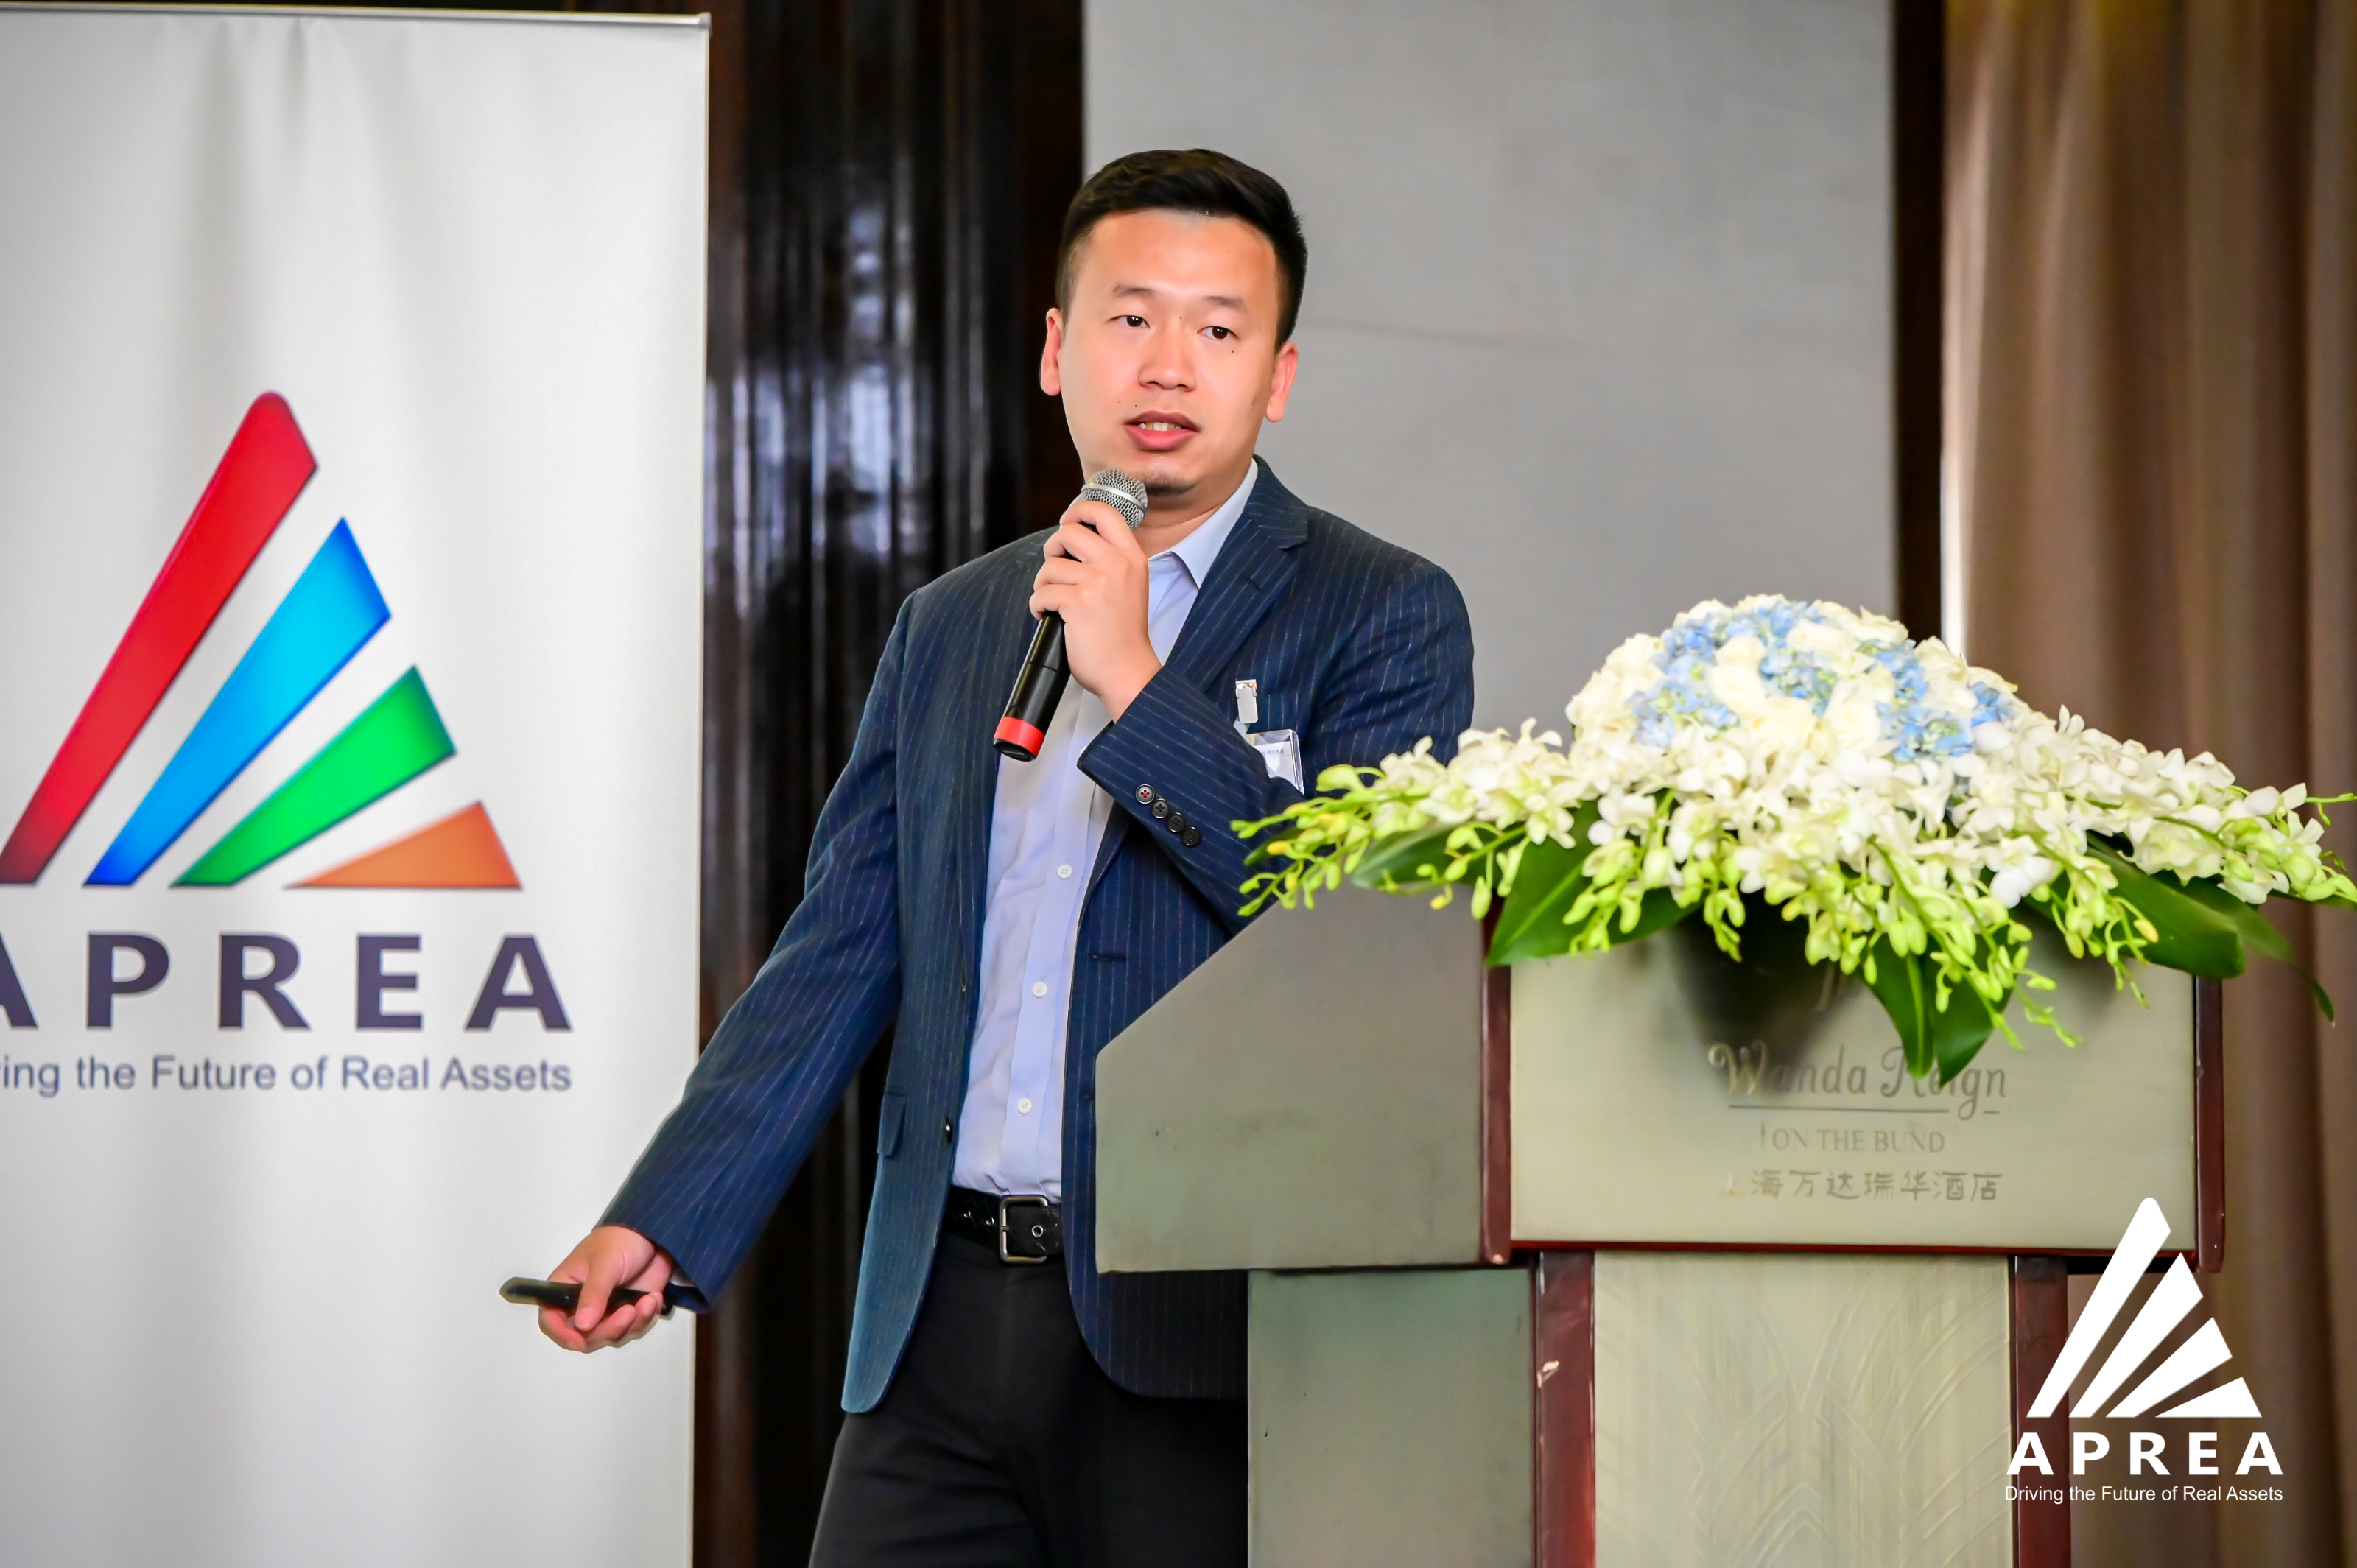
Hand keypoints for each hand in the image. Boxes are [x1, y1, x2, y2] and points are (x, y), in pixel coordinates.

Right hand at [537, 1224, 674, 1352]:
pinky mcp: (628, 1311)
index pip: (551, 1321)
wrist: (653, 1233)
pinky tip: (653, 1299)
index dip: (563, 1335)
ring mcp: (607, 1311)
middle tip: (629, 1311)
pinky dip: (645, 1318)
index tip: (582, 1339)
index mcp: (565, 1289)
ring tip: (648, 1300)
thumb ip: (593, 1295)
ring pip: (612, 1336)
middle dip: (609, 1330)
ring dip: (632, 1324)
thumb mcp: (605, 1265)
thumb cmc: (620, 1241)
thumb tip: (582, 1326)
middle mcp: (582, 1305)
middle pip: (585, 1337)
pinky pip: (634, 1329)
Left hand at [1032, 497, 1160, 719]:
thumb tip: (1071, 537)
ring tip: (1053, 603)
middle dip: (1053, 551)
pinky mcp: (1078, 602)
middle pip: (1069, 532)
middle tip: (1055, 572)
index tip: (1067, 522)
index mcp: (1132, 557)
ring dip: (1043, 586)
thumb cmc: (1123, 635)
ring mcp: (1098, 582)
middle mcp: (1118, 564)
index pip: (1104, 512)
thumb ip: (1109, 560)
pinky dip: (1038, 607)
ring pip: (1050, 567)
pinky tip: (1049, 617)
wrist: (1127, 671)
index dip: (1078, 511)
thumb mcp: (1130, 586)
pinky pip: (1041, 593)